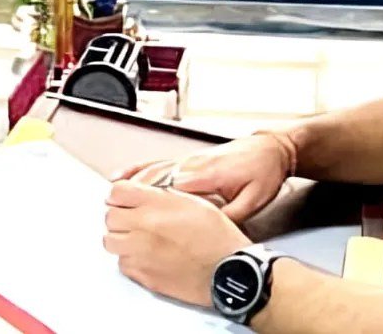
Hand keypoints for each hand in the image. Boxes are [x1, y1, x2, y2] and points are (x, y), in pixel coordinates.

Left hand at [104, 180, 251, 306]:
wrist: (227, 268)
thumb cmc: (217, 236)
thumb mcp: (194, 201)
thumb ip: (163, 196)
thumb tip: (145, 195)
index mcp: (157, 203)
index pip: (116, 191)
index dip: (120, 195)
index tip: (125, 199)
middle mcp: (143, 225)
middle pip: (109, 217)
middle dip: (120, 216)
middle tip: (134, 219)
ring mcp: (140, 252)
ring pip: (110, 241)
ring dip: (121, 238)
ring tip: (138, 238)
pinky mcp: (142, 274)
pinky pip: (122, 263)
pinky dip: (130, 259)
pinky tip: (147, 256)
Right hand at [110, 134, 292, 221]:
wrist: (271, 149)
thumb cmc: (263, 172)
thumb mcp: (254, 200)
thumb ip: (230, 216)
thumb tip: (212, 234)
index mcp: (207, 176)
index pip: (170, 189)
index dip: (148, 202)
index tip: (132, 215)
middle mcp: (193, 165)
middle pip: (154, 179)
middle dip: (132, 194)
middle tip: (112, 211)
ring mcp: (189, 160)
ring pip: (153, 170)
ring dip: (130, 182)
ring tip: (110, 197)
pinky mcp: (189, 158)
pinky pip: (158, 163)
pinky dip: (138, 169)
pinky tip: (124, 175)